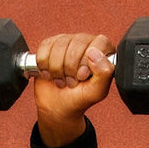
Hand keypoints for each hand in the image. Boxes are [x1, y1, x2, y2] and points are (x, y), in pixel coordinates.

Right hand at [34, 32, 115, 146]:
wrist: (56, 106)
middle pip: (76, 43)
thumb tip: (95, 53)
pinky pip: (44, 48)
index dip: (87, 60)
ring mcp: (67, 41)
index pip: (98, 43)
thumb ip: (104, 73)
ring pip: (59, 46)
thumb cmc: (78, 99)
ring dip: (57, 69)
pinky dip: (44, 66)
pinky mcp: (50, 44)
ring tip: (61, 80)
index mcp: (103, 51)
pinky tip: (50, 74)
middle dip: (70, 68)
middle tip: (71, 82)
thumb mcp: (96, 92)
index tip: (81, 76)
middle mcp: (86, 42)